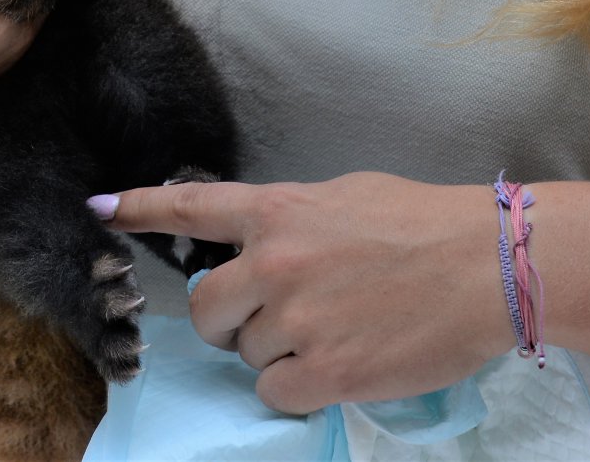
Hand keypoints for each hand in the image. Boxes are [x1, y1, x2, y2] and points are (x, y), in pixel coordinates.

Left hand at [101, 173, 513, 411]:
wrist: (489, 267)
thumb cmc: (425, 223)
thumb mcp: (344, 198)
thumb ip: (291, 219)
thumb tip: (260, 242)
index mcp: (278, 212)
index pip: (191, 207)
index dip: (140, 210)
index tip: (101, 210)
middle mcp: (274, 263)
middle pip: (208, 308)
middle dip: (230, 319)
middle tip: (275, 316)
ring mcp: (296, 320)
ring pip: (246, 354)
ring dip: (276, 351)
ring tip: (333, 332)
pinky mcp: (325, 372)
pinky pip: (275, 392)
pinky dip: (297, 387)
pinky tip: (336, 366)